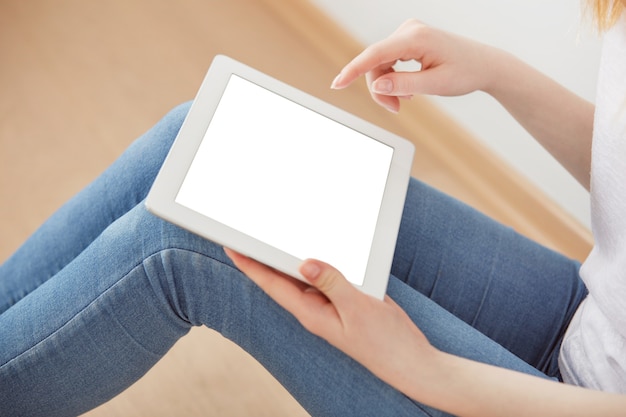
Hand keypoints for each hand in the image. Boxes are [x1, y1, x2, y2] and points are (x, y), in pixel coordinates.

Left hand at [224, 248, 436, 390]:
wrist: (410, 361)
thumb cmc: (385, 342)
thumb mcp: (358, 308)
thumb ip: (332, 283)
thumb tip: (305, 263)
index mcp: (311, 313)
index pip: (272, 284)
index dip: (250, 265)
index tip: (231, 246)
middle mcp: (315, 308)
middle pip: (281, 279)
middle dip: (261, 257)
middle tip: (244, 233)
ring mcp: (329, 305)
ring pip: (302, 276)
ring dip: (287, 258)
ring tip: (270, 236)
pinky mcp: (344, 301)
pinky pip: (323, 277)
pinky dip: (315, 262)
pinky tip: (313, 250)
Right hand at [331, 19, 501, 112]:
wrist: (484, 64)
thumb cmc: (466, 72)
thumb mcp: (435, 84)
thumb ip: (404, 85)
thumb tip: (378, 85)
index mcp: (416, 38)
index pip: (375, 54)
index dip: (353, 70)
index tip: (337, 84)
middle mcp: (409, 30)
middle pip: (376, 62)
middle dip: (380, 88)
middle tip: (396, 109)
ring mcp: (408, 32)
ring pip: (380, 63)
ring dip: (387, 85)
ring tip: (405, 101)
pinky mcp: (408, 39)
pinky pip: (389, 60)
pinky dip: (393, 78)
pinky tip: (408, 89)